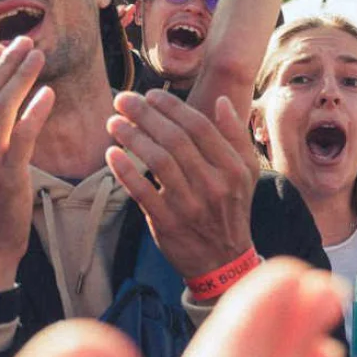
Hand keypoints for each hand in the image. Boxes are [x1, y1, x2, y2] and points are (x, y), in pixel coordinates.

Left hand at [105, 91, 255, 280]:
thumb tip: (222, 101)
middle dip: (146, 115)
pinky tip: (112, 153)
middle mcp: (213, 184)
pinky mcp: (168, 223)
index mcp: (232, 168)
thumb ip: (235, 136)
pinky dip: (125, 171)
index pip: (199, 126)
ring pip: (157, 161)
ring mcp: (189, 205)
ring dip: (132, 137)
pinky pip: (142, 192)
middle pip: (175, 139)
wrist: (224, 261)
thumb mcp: (245, 173)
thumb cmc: (231, 209)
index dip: (172, 107)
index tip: (151, 95)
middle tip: (124, 100)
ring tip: (113, 122)